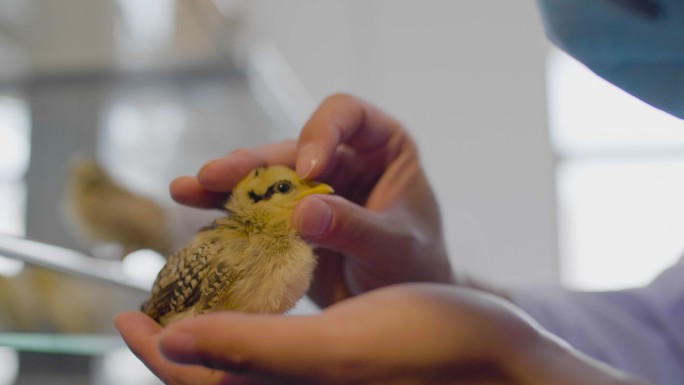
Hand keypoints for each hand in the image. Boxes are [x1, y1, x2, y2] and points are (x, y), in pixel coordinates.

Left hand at [115, 283, 644, 384]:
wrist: (497, 356)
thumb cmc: (430, 347)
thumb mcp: (333, 347)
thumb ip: (250, 351)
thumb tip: (172, 344)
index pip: (196, 383)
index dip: (154, 351)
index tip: (125, 313)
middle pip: (215, 376)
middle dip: (178, 340)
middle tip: (155, 302)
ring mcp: (320, 382)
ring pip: (245, 361)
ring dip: (215, 327)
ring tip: (199, 291)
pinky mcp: (341, 367)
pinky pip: (279, 351)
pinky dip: (255, 324)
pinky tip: (257, 294)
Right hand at [170, 94, 453, 306]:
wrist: (404, 312)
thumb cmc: (416, 267)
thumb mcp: (396, 245)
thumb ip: (355, 227)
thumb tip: (303, 212)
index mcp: (382, 146)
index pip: (345, 114)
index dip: (321, 132)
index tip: (308, 169)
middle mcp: (342, 159)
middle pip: (291, 149)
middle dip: (253, 163)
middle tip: (214, 174)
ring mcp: (312, 189)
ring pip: (266, 179)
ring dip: (227, 186)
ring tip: (187, 189)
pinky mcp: (289, 221)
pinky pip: (257, 214)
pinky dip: (229, 217)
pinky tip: (197, 216)